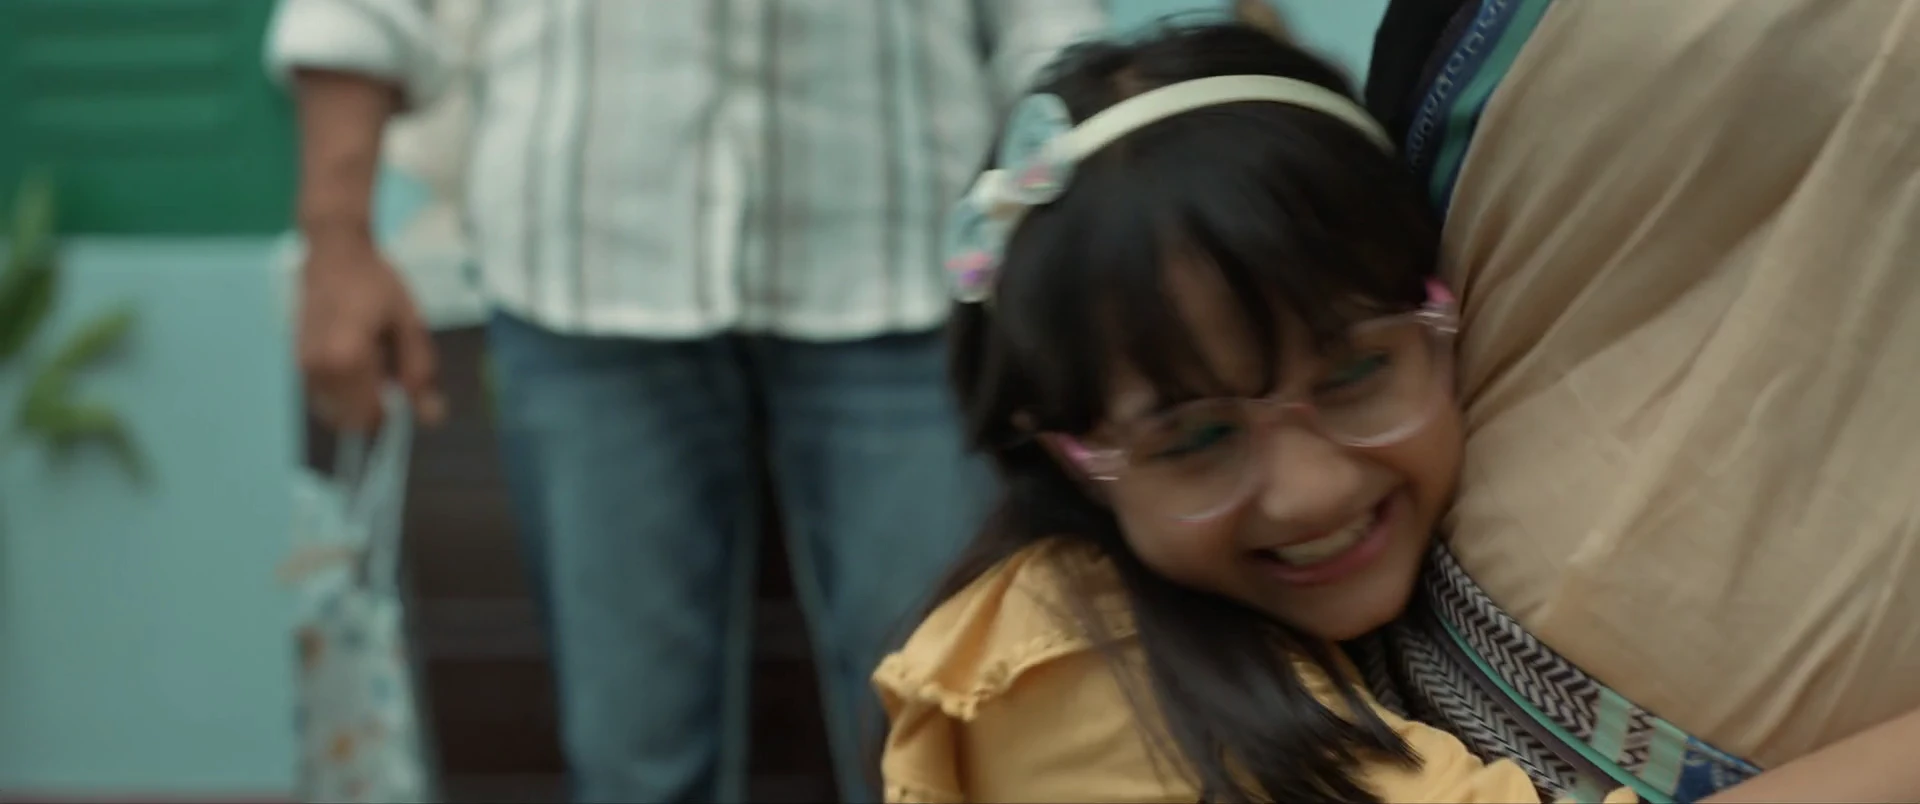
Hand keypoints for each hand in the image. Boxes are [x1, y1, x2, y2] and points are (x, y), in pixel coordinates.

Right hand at [297, 231, 445, 431]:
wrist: (333, 250)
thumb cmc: (376, 282)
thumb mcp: (409, 324)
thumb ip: (419, 372)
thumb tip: (430, 418)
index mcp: (347, 359)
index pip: (371, 417)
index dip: (393, 412)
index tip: (406, 388)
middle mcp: (319, 368)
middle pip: (351, 421)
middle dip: (375, 407)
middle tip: (389, 368)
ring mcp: (303, 365)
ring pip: (335, 412)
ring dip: (357, 399)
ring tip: (371, 356)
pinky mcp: (298, 360)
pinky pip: (324, 396)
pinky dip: (343, 389)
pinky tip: (356, 353)